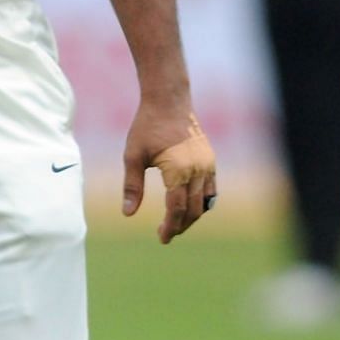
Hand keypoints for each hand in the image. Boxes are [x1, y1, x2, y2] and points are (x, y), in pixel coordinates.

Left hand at [122, 104, 215, 243]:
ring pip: (205, 202)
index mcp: (178, 170)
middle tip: (166, 234)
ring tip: (176, 223)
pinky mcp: (211, 161)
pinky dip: (202, 202)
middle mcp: (197, 170)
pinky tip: (190, 207)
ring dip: (192, 216)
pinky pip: (212, 190)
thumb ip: (132, 185)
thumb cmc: (147, 126)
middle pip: (193, 210)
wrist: (169, 101)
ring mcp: (207, 166)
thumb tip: (127, 213)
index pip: (176, 208)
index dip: (170, 226)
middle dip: (180, 225)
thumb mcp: (133, 155)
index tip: (162, 238)